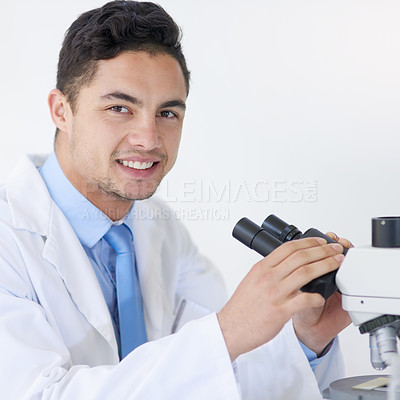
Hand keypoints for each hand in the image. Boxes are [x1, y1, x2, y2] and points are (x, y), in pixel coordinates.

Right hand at [217, 237, 343, 360]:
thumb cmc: (242, 307)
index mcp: (262, 268)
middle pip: (300, 257)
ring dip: (325, 265)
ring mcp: (275, 293)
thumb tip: (285, 264)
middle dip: (322, 250)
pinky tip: (323, 297)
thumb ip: (268, 271)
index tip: (320, 241)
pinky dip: (317, 297)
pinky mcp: (281, 311)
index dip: (308, 242)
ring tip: (337, 263)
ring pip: (306, 273)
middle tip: (336, 249)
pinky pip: (305, 300)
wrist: (231, 328)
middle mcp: (269, 277)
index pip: (288, 248)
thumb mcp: (252, 280)